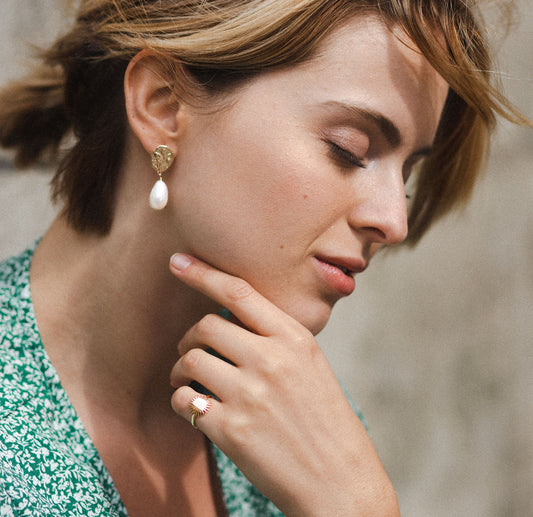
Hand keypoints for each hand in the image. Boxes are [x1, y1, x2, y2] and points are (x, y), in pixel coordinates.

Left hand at [169, 254, 398, 516]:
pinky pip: (186, 401)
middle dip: (189, 337)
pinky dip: (182, 400)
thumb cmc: (324, 419)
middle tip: (190, 352)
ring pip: (190, 360)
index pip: (239, 292)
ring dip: (180, 370)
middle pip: (206, 326)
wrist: (340, 480)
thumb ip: (274, 338)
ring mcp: (251, 395)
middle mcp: (272, 360)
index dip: (203, 273)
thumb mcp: (310, 365)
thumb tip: (226, 320)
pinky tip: (194, 407)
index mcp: (294, 338)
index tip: (177, 262)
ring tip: (188, 381)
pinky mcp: (232, 430)